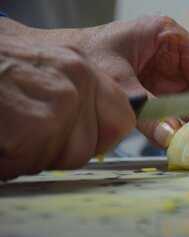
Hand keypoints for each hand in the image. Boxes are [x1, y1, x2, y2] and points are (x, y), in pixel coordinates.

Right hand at [0, 35, 134, 179]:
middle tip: (30, 132)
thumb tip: (102, 125)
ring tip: (12, 128)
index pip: (122, 118)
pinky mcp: (36, 127)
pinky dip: (11, 160)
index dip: (103, 137)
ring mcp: (60, 103)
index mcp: (83, 68)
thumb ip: (78, 95)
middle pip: (91, 146)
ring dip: (35, 154)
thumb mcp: (46, 68)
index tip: (82, 139)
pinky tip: (2, 135)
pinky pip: (32, 162)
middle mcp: (78, 82)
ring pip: (67, 158)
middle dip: (62, 150)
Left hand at [70, 16, 188, 145]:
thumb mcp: (117, 82)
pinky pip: (183, 113)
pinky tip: (183, 142)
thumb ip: (147, 110)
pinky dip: (185, 128)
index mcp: (169, 38)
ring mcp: (171, 76)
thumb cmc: (86, 57)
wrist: (63, 64)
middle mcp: (176, 56)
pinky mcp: (163, 93)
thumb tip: (173, 137)